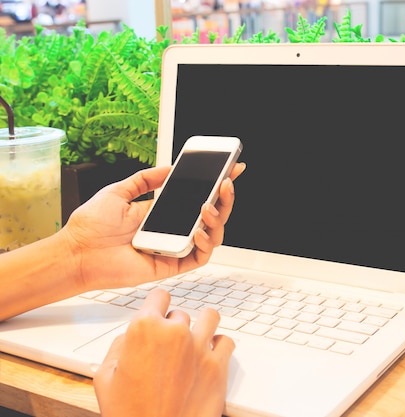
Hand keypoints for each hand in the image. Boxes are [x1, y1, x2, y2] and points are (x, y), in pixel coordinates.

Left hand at [61, 163, 244, 290]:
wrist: (77, 252)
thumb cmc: (91, 227)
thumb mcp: (118, 191)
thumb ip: (145, 179)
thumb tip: (169, 168)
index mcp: (163, 212)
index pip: (198, 197)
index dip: (217, 185)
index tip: (231, 168)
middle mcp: (173, 229)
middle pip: (211, 215)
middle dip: (225, 199)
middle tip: (226, 183)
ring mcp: (175, 247)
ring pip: (212, 236)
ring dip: (217, 219)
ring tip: (207, 206)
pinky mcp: (173, 265)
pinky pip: (200, 257)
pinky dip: (206, 244)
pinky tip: (199, 231)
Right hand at [94, 289, 234, 416]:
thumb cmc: (129, 413)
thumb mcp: (105, 377)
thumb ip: (120, 346)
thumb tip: (132, 336)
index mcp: (145, 329)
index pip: (159, 296)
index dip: (157, 305)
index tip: (159, 311)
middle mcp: (175, 333)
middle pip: (180, 313)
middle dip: (174, 327)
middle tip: (169, 347)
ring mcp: (200, 347)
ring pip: (209, 317)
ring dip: (202, 326)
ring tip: (195, 340)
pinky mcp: (218, 365)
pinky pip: (226, 341)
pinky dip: (220, 345)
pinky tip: (210, 354)